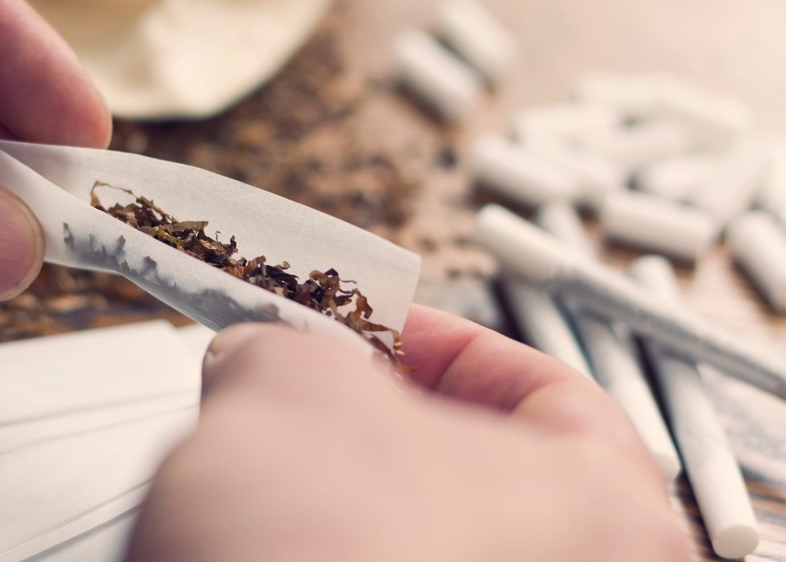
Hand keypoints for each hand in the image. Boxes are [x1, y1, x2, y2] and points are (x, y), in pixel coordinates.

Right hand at [126, 305, 692, 561]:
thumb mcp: (291, 387)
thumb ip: (286, 349)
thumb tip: (260, 358)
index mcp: (607, 511)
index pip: (543, 388)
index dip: (439, 341)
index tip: (370, 328)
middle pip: (478, 472)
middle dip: (375, 422)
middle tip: (304, 392)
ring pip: (420, 541)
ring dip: (338, 497)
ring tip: (260, 474)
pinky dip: (325, 552)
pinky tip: (263, 541)